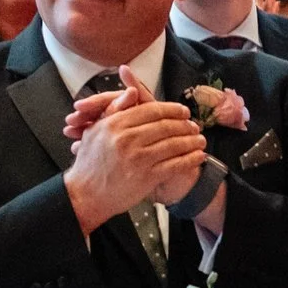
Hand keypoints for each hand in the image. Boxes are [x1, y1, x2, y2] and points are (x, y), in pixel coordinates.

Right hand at [64, 68, 207, 232]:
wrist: (85, 195)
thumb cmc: (90, 162)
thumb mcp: (95, 130)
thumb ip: (115, 109)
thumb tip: (133, 91)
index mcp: (115, 124)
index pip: (151, 110)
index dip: (172, 109)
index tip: (183, 111)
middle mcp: (127, 139)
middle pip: (165, 126)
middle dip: (185, 125)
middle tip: (195, 126)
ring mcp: (138, 159)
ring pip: (174, 144)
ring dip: (192, 141)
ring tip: (201, 140)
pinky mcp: (146, 177)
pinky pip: (175, 164)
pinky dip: (190, 159)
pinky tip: (199, 156)